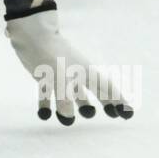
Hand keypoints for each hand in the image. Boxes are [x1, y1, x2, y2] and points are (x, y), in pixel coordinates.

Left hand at [5, 10, 133, 124]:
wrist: (32, 36)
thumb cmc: (50, 53)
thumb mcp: (60, 76)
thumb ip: (65, 97)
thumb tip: (67, 116)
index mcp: (86, 72)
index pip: (107, 87)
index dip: (118, 100)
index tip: (127, 113)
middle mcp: (77, 74)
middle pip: (95, 90)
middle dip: (104, 102)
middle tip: (111, 114)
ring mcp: (61, 75)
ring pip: (72, 94)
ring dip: (73, 107)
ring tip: (70, 120)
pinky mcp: (46, 76)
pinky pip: (49, 94)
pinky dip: (47, 105)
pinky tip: (44, 115)